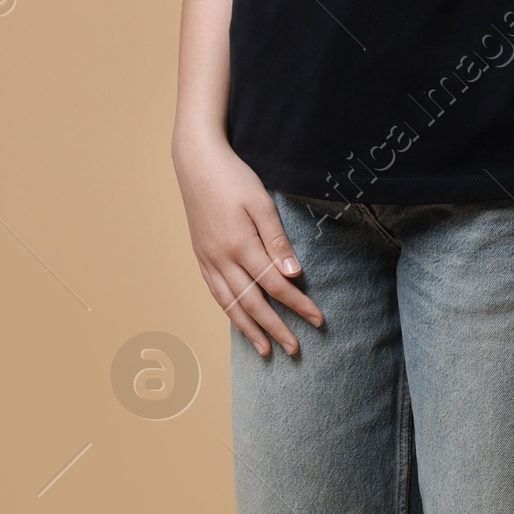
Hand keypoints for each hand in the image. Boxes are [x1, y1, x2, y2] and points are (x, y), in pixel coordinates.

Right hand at [172, 134, 324, 357]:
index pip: (276, 286)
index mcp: (240, 245)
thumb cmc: (233, 178)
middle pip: (253, 303)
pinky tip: (239, 320)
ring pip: (230, 304)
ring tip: (265, 350)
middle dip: (275, 329)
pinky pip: (215, 292)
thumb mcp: (261, 203)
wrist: (196, 163)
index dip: (298, 305)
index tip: (318, 319)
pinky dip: (229, 311)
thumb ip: (277, 241)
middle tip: (294, 349)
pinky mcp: (200, 256)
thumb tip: (294, 275)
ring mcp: (208, 259)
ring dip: (249, 329)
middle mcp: (221, 259)